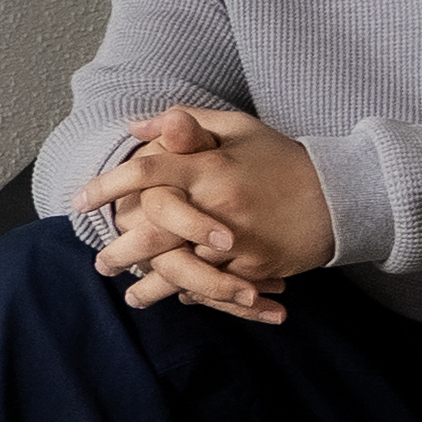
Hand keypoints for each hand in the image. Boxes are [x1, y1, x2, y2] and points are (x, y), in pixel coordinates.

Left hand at [75, 104, 334, 322]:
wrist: (342, 193)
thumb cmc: (281, 157)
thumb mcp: (238, 128)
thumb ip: (186, 123)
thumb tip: (136, 125)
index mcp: (209, 167)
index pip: (145, 173)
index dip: (107, 186)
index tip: (79, 201)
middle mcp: (218, 206)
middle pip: (153, 234)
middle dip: (120, 252)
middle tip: (101, 263)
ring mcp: (238, 242)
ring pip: (181, 271)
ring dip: (153, 287)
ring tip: (133, 296)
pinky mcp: (256, 269)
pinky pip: (215, 288)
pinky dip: (194, 294)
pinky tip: (178, 297)